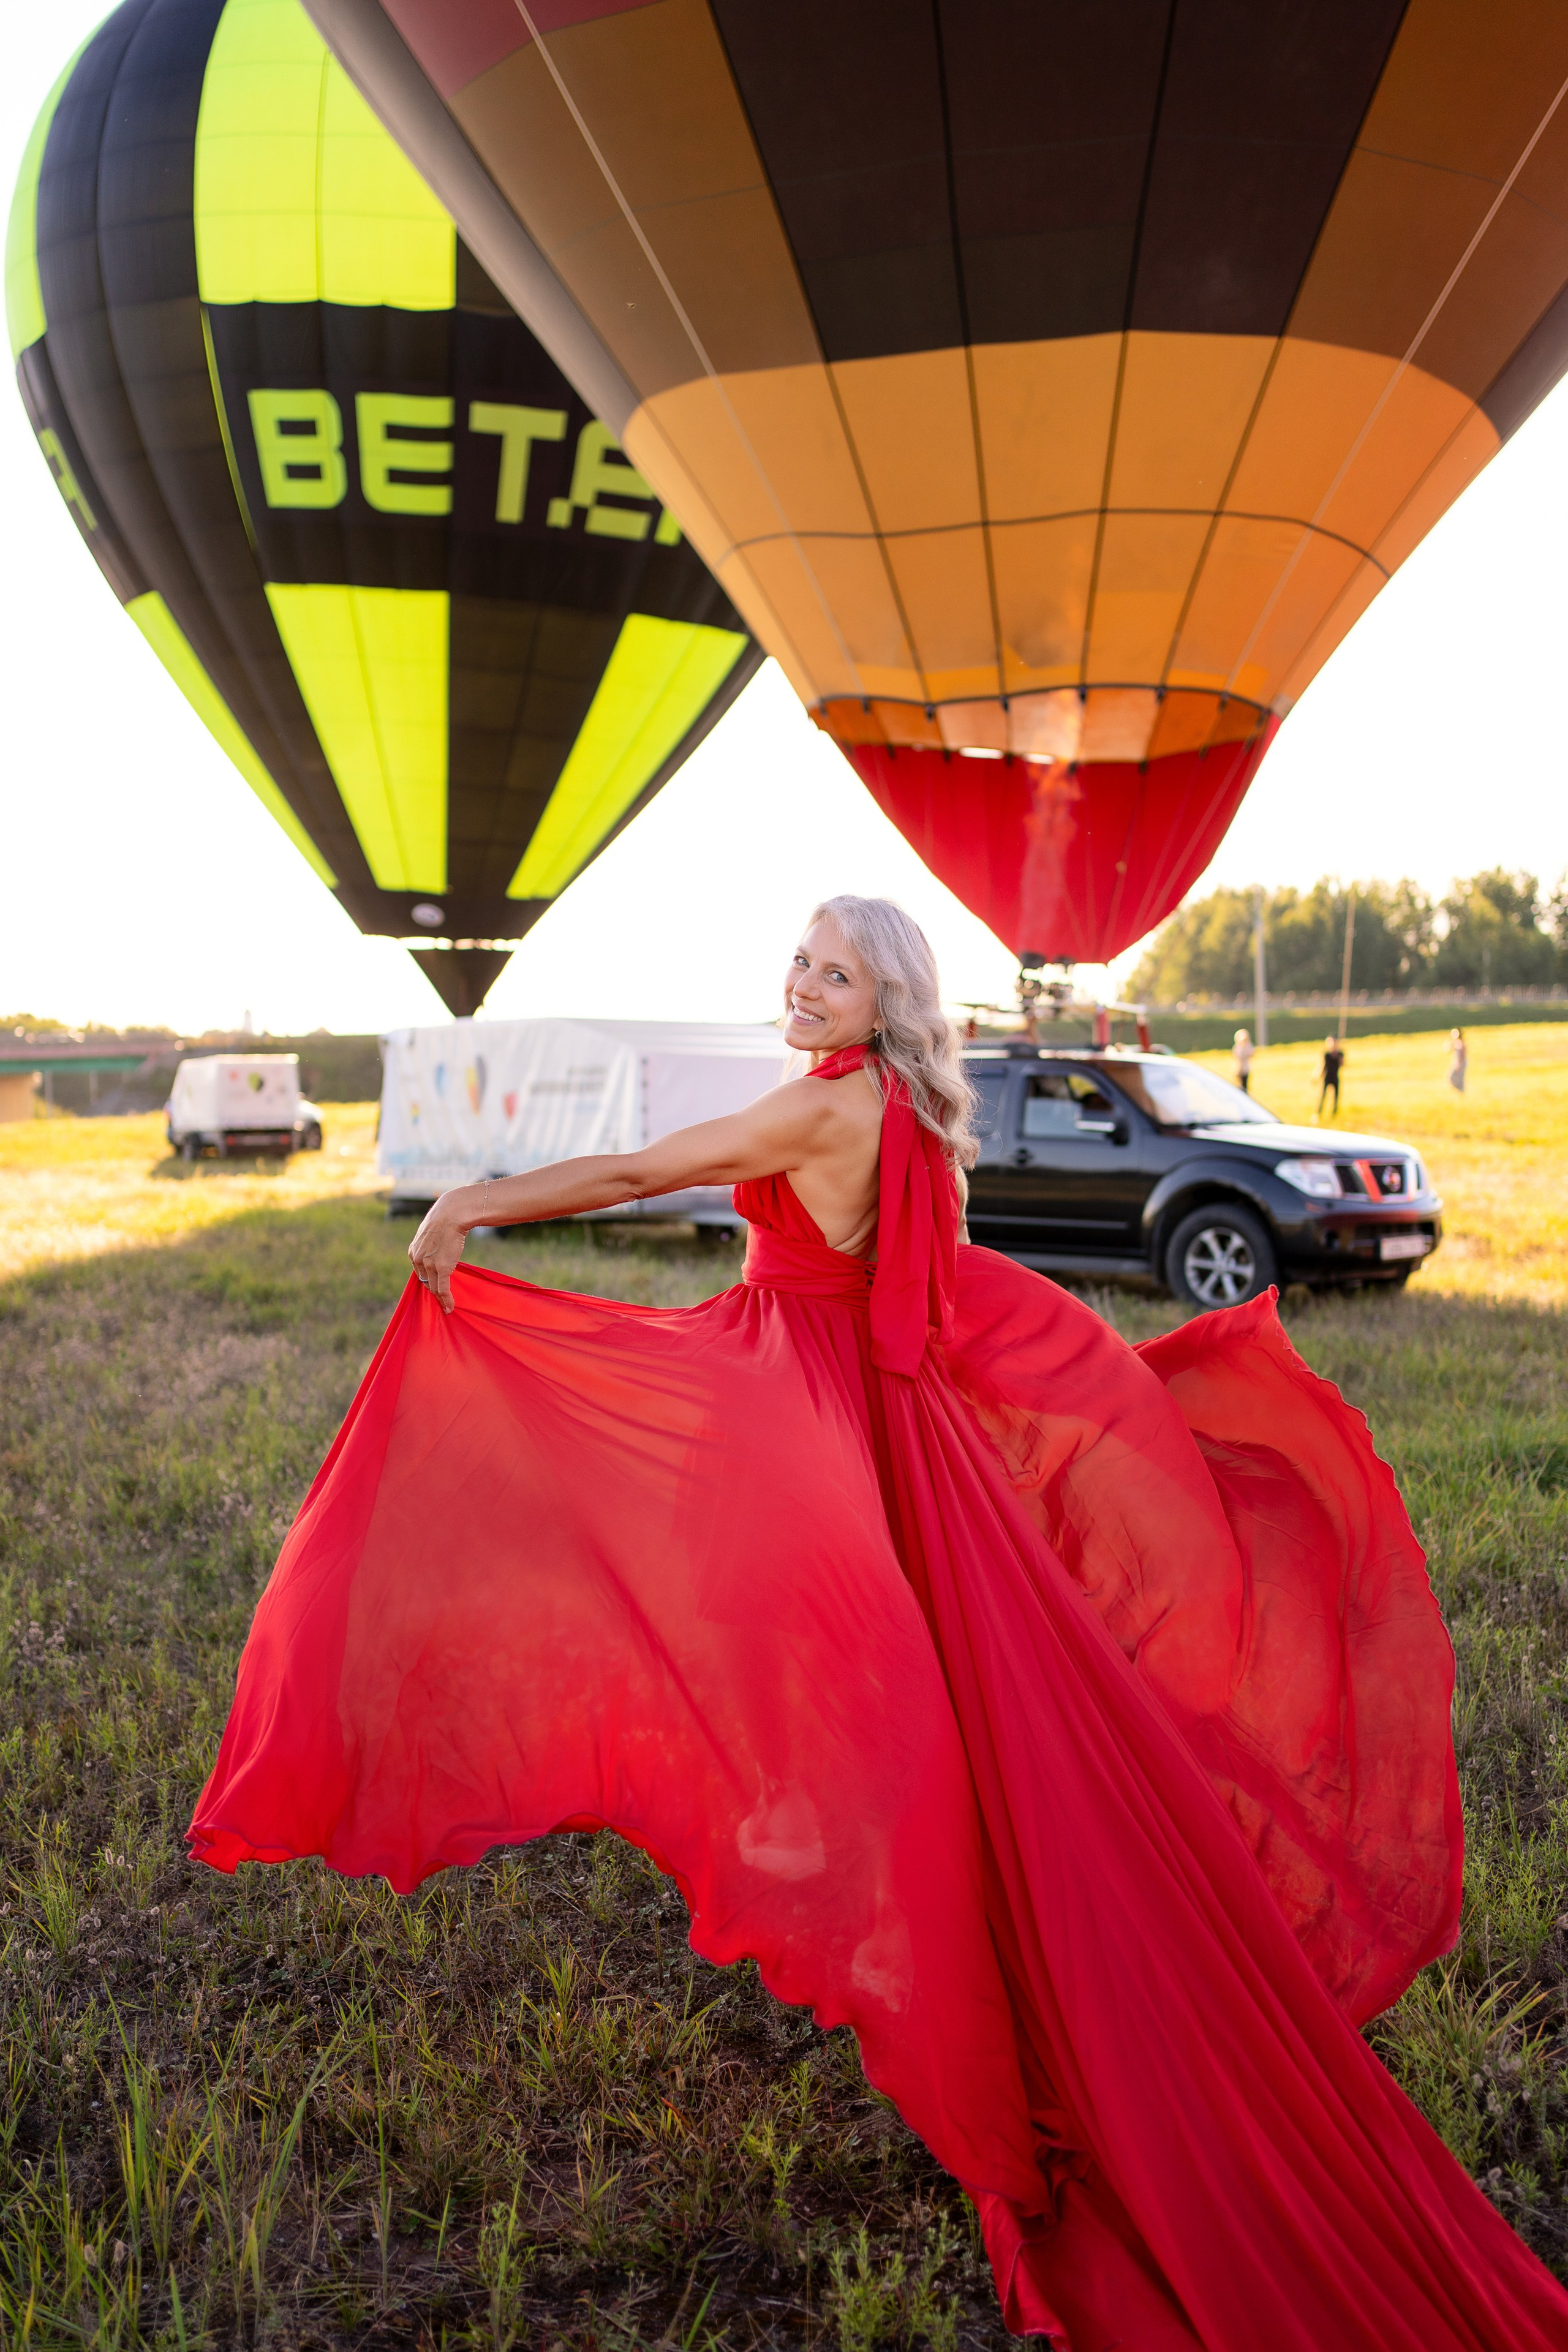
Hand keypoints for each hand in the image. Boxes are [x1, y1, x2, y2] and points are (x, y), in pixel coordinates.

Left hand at [408, 1191, 474, 1312]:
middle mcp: (417, 1260)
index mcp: (413, 1252)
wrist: (452, 1214)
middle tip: (441, 1301)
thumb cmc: (444, 1220)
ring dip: (441, 1300)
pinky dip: (447, 1300)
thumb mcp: (430, 1233)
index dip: (428, 1282)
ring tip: (446, 1307)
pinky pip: (443, 1289)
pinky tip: (450, 1306)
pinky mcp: (442, 1268)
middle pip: (425, 1282)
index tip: (434, 1288)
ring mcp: (429, 1265)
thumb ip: (429, 1245)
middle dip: (434, 1292)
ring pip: (434, 1288)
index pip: (419, 1273)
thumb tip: (437, 1248)